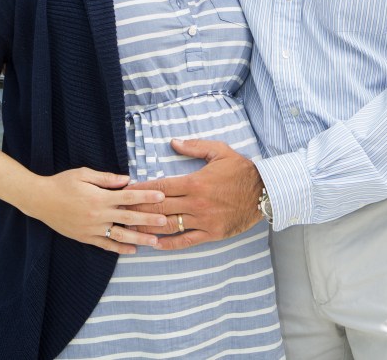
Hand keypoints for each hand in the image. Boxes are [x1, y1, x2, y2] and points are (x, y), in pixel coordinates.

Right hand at [26, 168, 166, 254]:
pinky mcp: (85, 237)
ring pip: (120, 235)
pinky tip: (132, 250)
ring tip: (155, 241)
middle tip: (165, 221)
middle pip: (128, 218)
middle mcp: (98, 215)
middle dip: (148, 219)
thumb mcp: (84, 174)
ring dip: (139, 238)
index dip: (146, 196)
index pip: (129, 196)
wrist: (40, 200)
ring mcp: (92, 228)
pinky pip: (106, 245)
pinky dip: (120, 248)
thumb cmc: (63, 183)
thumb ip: (107, 179)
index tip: (161, 196)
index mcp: (99, 197)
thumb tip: (127, 180)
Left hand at [129, 138, 263, 249]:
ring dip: (148, 228)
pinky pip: (186, 241)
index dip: (142, 189)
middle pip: (160, 208)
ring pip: (169, 226)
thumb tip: (172, 142)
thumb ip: (194, 146)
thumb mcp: (219, 151)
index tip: (127, 190)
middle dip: (139, 210)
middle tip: (121, 212)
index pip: (161, 187)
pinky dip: (169, 244)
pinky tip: (155, 245)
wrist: (264, 192)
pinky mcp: (211, 233)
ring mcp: (203, 220)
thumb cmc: (240, 170)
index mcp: (195, 182)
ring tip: (130, 230)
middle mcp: (196, 203)